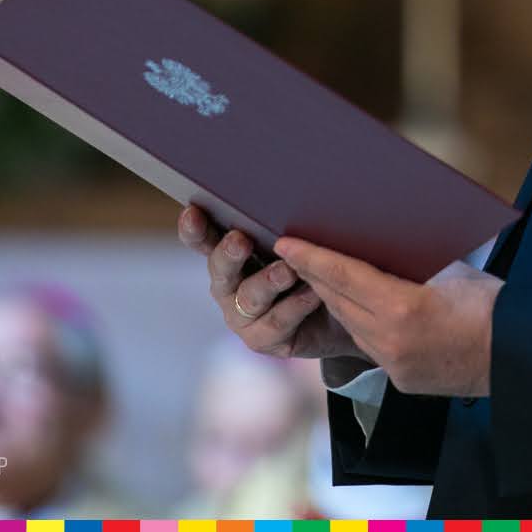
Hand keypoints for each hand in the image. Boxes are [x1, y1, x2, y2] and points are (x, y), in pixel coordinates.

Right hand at [179, 205, 371, 376]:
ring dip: (268, 281)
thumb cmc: (312, 266)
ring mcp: (242, 315)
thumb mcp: (297, 242)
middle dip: (229, 253)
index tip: (192, 212)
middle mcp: (228, 285)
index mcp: (229, 254)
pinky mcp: (262, 339)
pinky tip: (312, 293)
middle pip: (220, 268)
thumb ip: (286, 225)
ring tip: (286, 270)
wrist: (340, 312)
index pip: (203, 239)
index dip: (194, 228)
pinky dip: (296, 305)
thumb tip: (292, 191)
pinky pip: (277, 321)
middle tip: (240, 239)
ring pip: (249, 296)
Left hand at [274, 238, 501, 397]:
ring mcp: (395, 365)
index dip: (313, 258)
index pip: (345, 276)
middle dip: (317, 276)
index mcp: (404, 307)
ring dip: (335, 301)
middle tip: (297, 253)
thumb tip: (378, 252)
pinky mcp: (402, 379)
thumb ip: (409, 266)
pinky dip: (361, 324)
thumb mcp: (450, 272)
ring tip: (321, 277)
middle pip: (340, 301)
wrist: (519, 354)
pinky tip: (358, 309)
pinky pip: (371, 346)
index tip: (287, 243)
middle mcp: (391, 340)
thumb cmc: (492, 304)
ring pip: (352, 326)